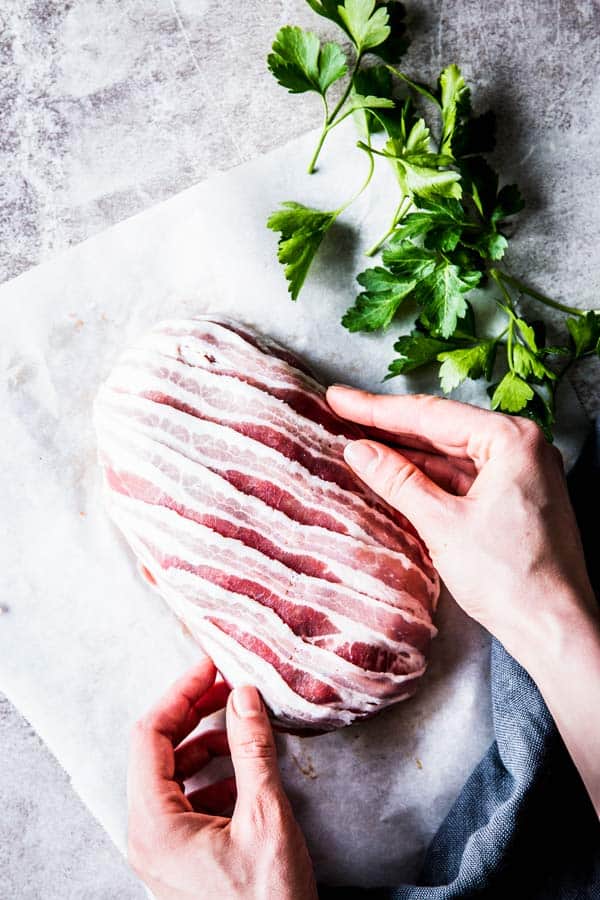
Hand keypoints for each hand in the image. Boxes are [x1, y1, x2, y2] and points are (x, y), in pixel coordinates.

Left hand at [127, 658, 317, 899]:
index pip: (150, 735)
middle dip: (193, 714)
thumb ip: (251, 751)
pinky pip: (184, 800)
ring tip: (242, 731)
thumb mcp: (266, 818)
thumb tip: (244, 695)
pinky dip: (211, 776)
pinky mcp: (179, 857)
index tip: (210, 666)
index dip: (180, 693)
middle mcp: (147, 834)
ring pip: (171, 774)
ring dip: (205, 744)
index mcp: (155, 824)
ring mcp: (161, 848)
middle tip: (229, 689)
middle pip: (157, 751)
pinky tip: (243, 776)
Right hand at [326, 387, 597, 670]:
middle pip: (441, 429)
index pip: (431, 415)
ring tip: (360, 442)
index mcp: (512, 439)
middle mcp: (522, 447)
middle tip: (342, 412)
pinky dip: (429, 477)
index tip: (340, 398)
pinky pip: (463, 477)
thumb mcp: (442, 523)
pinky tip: (395, 475)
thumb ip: (398, 481)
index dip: (377, 409)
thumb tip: (358, 450)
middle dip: (390, 427)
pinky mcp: (515, 499)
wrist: (554, 629)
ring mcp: (520, 473)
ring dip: (406, 453)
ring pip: (450, 454)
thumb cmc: (510, 577)